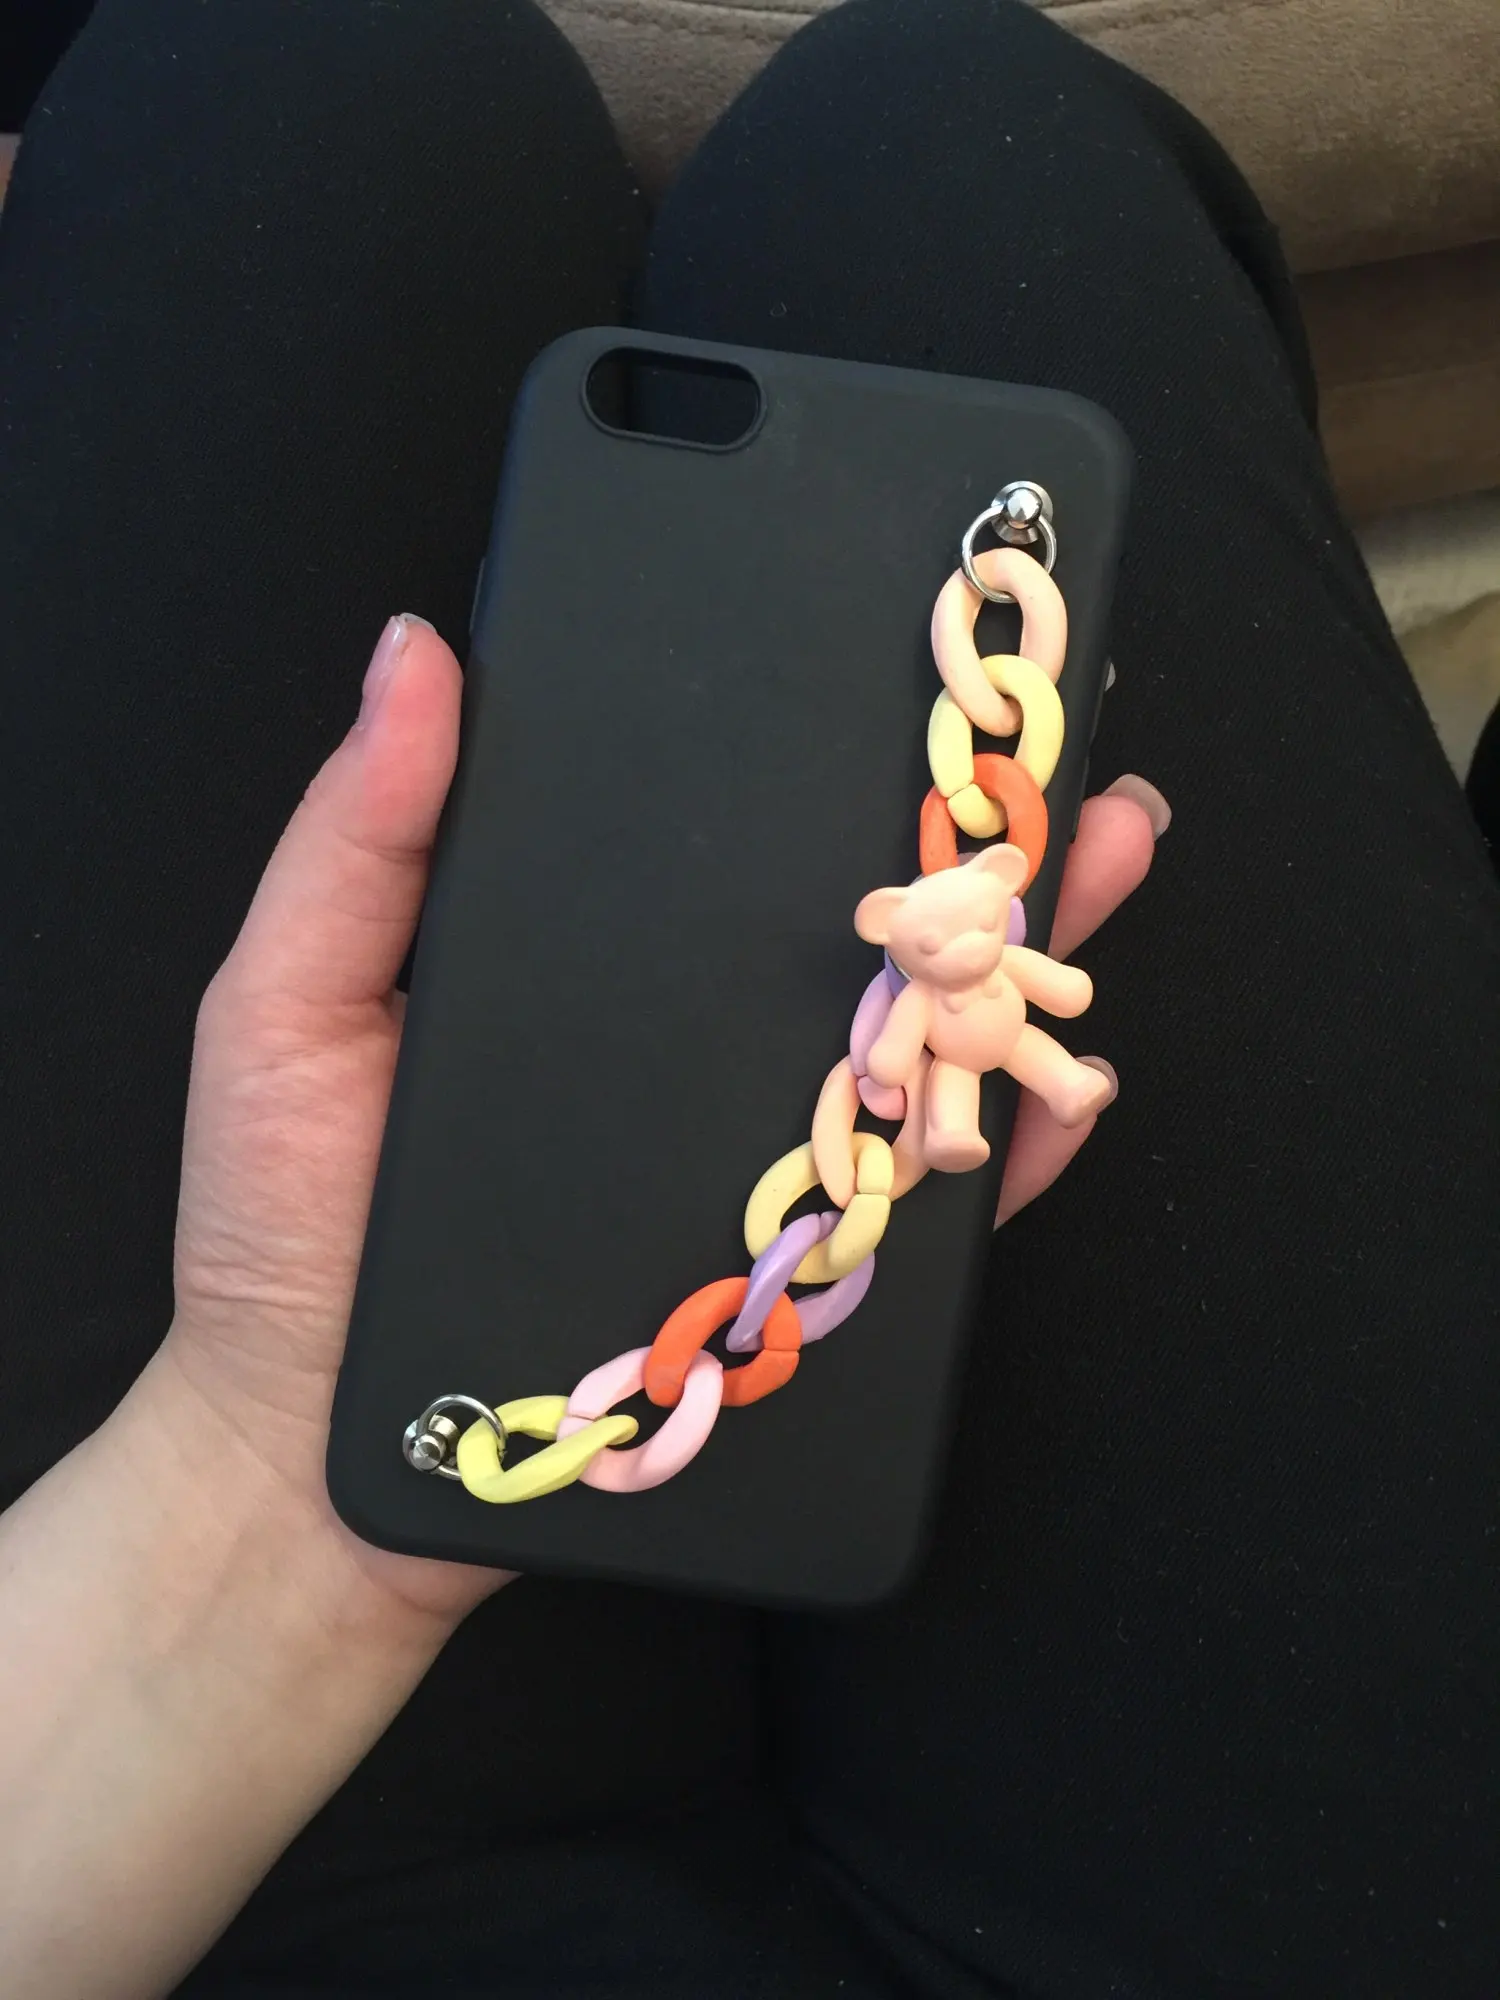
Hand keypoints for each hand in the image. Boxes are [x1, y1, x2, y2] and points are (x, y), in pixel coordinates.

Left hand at [164, 613, 1164, 1625]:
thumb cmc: (283, 1227)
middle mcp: (693, 1043)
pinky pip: (920, 1203)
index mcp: (595, 956)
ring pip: (915, 1040)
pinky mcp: (788, 1274)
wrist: (330, 1462)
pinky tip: (1068, 1075)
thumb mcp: (288, 1005)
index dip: (824, 748)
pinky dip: (1008, 1141)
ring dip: (1024, 954)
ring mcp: (750, 1154)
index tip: (908, 663)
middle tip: (1052, 753)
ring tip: (1098, 855)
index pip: (727, 834)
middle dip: (969, 833)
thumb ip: (357, 840)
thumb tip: (420, 648)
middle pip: (853, 923)